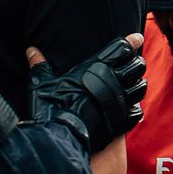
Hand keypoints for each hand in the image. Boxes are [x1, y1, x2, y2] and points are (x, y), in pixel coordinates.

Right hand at [26, 33, 146, 148]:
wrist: (61, 135)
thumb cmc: (51, 106)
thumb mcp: (42, 83)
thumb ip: (40, 66)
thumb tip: (31, 50)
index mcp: (95, 68)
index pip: (121, 48)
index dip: (130, 42)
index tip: (136, 38)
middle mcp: (112, 82)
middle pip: (137, 65)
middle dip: (135, 64)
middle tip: (129, 66)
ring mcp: (119, 101)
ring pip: (141, 86)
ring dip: (137, 84)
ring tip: (130, 85)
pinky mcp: (122, 120)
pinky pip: (137, 111)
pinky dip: (134, 109)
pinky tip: (127, 108)